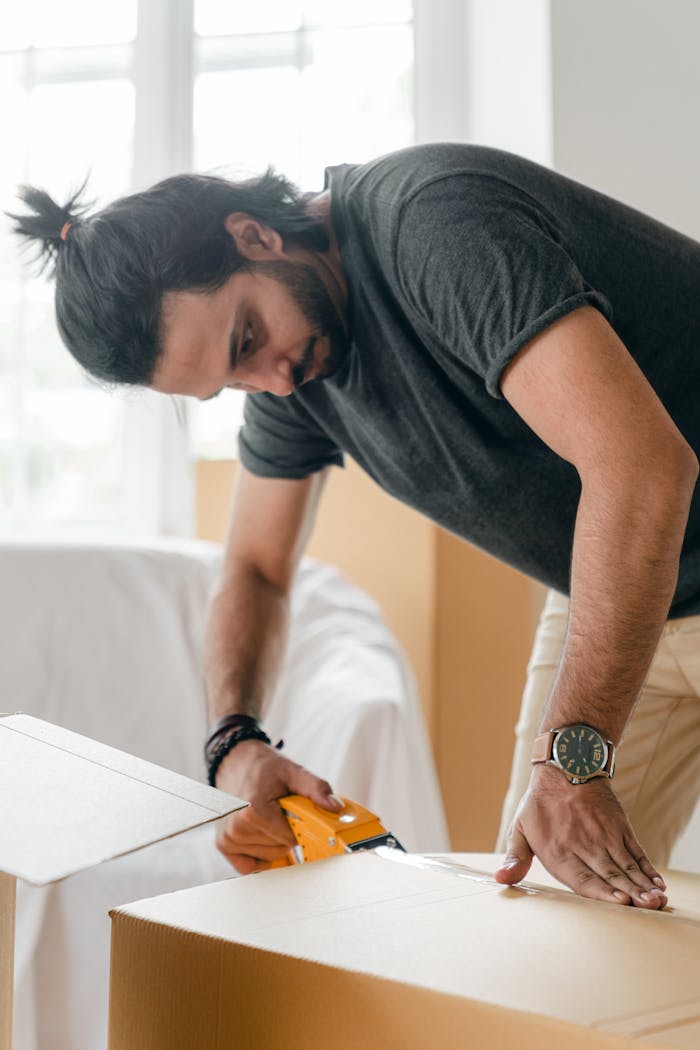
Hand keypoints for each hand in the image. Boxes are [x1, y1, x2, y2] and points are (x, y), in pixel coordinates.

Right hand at [214, 739, 343, 873]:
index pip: (290, 839)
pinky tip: (260, 834)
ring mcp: (228, 838)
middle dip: (286, 832)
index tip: (293, 811)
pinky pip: (251, 866)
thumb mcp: (294, 772)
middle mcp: (237, 827)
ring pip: (268, 857)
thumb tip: (335, 807)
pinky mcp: (224, 845)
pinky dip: (260, 854)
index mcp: (253, 810)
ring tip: (267, 818)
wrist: (236, 762)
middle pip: (280, 849)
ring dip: (273, 841)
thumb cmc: (264, 768)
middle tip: (278, 811)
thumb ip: (316, 789)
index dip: (298, 825)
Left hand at [495, 764, 667, 907]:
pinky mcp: (619, 826)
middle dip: (630, 892)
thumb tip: (501, 879)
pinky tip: (657, 882)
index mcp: (558, 850)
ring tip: (657, 900)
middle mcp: (584, 844)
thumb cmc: (540, 803)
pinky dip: (647, 867)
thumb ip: (515, 858)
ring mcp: (604, 835)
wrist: (566, 766)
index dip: (602, 891)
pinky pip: (636, 850)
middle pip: (610, 873)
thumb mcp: (520, 828)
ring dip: (643, 883)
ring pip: (626, 864)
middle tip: (648, 906)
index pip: (583, 877)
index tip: (620, 902)